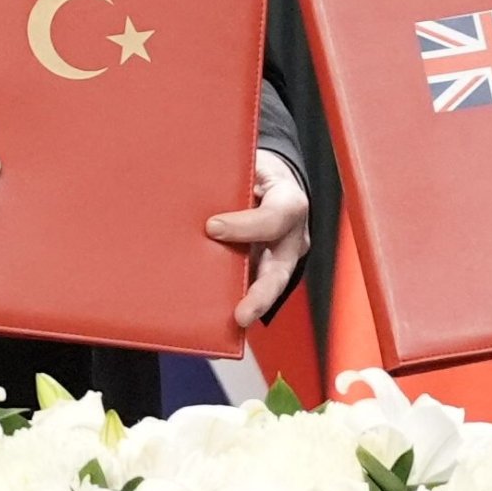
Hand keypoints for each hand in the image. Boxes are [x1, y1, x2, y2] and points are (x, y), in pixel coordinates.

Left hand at [207, 150, 312, 325]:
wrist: (273, 179)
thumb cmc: (258, 171)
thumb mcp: (252, 164)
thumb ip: (236, 178)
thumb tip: (200, 191)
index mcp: (289, 202)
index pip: (274, 217)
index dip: (244, 225)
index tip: (212, 228)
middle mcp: (291, 238)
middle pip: (280, 273)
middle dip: (260, 296)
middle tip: (240, 316)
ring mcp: (282, 259)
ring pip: (268, 288)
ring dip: (247, 307)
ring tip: (224, 326)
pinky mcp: (268, 271)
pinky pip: (254, 289)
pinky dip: (237, 303)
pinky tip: (212, 317)